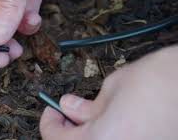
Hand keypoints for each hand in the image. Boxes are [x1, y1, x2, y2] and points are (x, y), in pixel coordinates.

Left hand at [40, 46, 177, 139]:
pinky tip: (114, 124)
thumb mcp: (115, 86)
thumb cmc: (164, 80)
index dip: (50, 123)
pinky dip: (108, 137)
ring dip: (88, 135)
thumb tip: (69, 109)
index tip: (52, 110)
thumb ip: (86, 105)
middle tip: (68, 114)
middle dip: (67, 133)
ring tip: (94, 116)